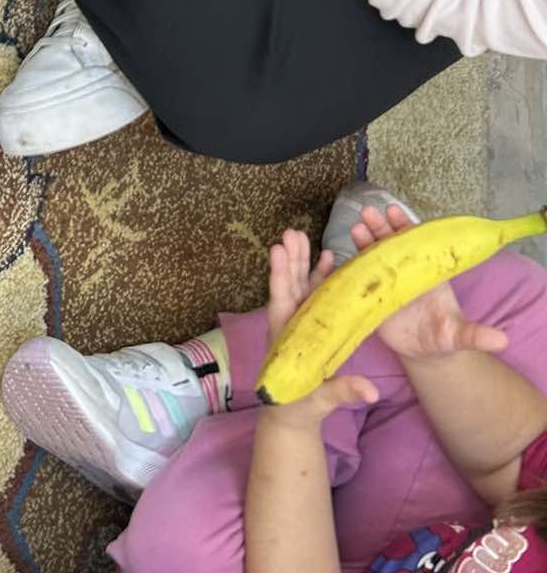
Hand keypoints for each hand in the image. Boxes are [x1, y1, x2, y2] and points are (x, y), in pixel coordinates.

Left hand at [263, 228, 379, 428]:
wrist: (291, 415)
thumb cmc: (299, 407)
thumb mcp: (319, 401)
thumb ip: (342, 392)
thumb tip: (370, 391)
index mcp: (285, 337)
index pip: (281, 302)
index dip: (280, 276)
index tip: (277, 250)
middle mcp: (290, 323)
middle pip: (289, 286)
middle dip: (291, 259)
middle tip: (292, 232)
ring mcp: (300, 320)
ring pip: (300, 285)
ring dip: (302, 261)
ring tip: (303, 234)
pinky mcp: (310, 323)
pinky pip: (314, 294)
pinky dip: (319, 276)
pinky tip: (327, 257)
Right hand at [348, 204, 509, 363]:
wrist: (424, 352)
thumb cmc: (443, 337)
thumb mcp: (459, 336)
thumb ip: (476, 335)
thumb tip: (504, 340)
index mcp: (426, 273)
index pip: (415, 244)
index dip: (405, 227)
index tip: (395, 212)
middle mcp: (404, 272)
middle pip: (390, 244)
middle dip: (380, 227)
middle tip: (369, 212)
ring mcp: (386, 282)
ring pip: (373, 256)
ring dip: (364, 241)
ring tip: (356, 229)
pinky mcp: (371, 297)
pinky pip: (359, 277)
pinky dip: (350, 266)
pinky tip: (340, 256)